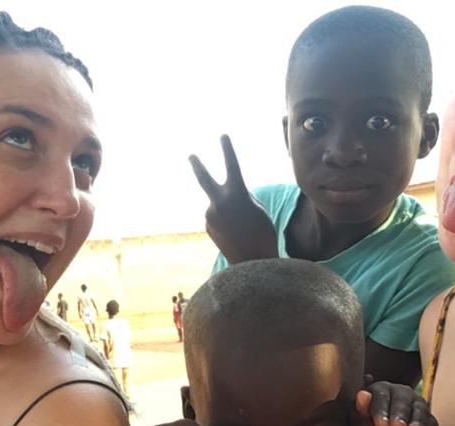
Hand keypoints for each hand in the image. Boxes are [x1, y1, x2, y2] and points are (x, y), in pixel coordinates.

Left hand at [189, 135, 277, 262]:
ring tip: (242, 226)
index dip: (227, 149)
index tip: (222, 135)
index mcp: (236, 194)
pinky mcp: (208, 226)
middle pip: (204, 179)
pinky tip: (235, 233)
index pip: (231, 165)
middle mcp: (218, 202)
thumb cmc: (263, 234)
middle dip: (198, 166)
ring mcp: (210, 215)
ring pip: (219, 204)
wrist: (252, 261)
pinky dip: (226, 221)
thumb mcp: (258, 209)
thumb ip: (242, 196)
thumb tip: (228, 196)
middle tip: (191, 155)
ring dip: (229, 211)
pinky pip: (218, 217)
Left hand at [351, 377, 438, 425]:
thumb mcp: (361, 425)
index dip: (381, 410)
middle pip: (402, 401)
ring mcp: (418, 406)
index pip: (381, 395)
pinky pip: (430, 424)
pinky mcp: (429, 421)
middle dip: (399, 416)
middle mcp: (401, 394)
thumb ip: (359, 410)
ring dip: (415, 422)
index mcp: (381, 390)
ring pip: (418, 410)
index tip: (381, 425)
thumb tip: (362, 395)